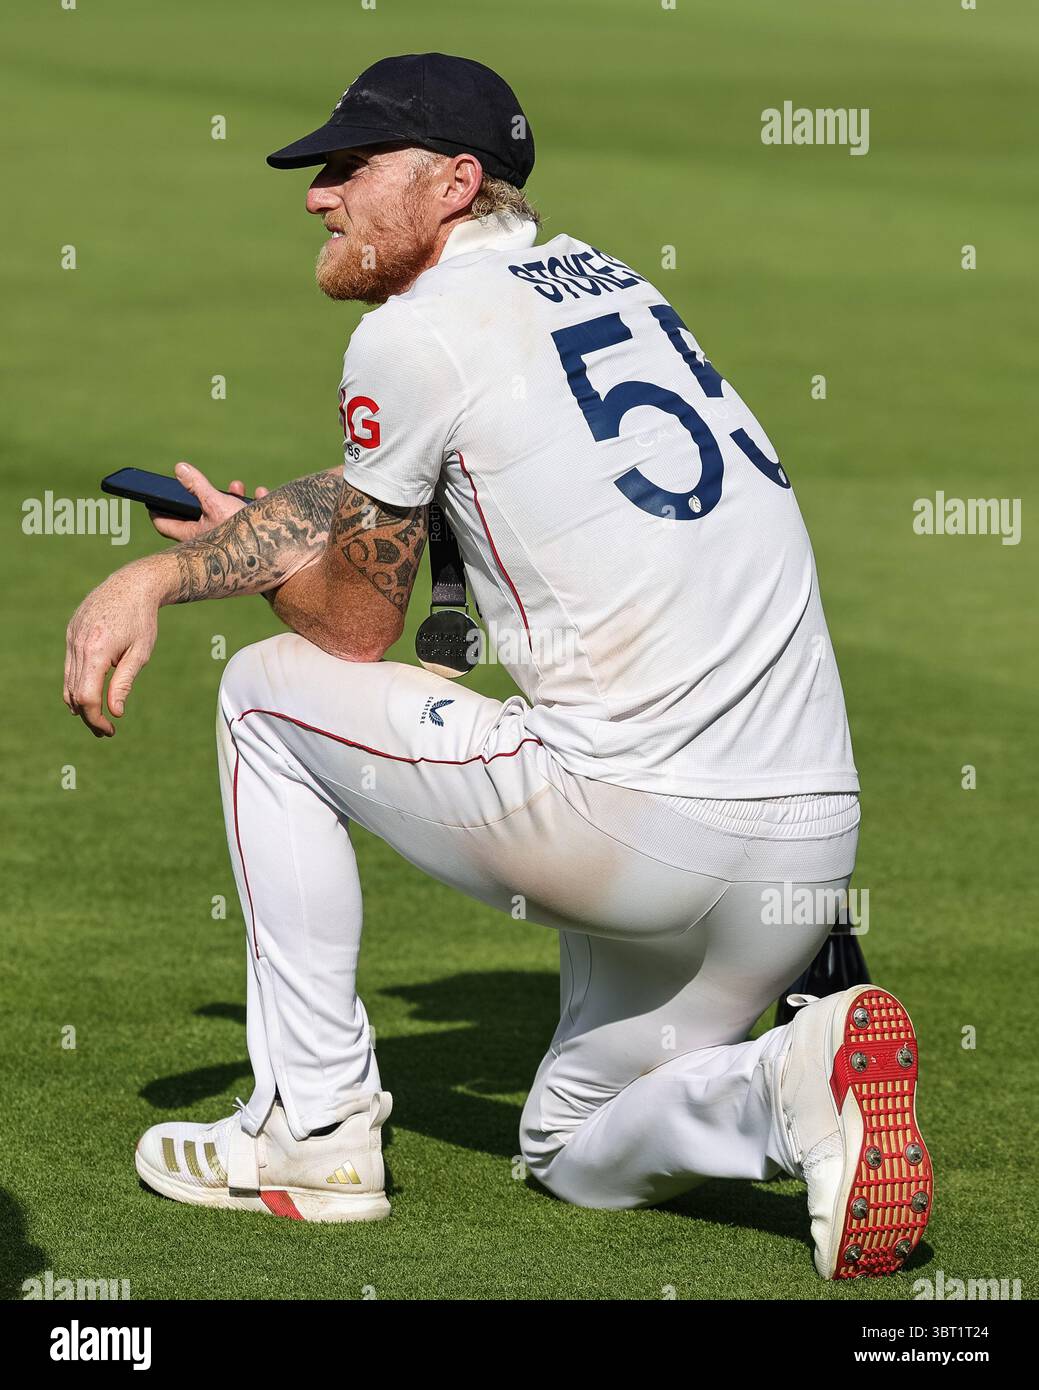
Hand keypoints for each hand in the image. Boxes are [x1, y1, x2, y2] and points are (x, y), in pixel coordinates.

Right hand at [64, 562, 162, 736]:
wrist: (133, 584)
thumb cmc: (143, 620)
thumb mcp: (139, 654)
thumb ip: (123, 684)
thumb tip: (114, 713)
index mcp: (96, 651)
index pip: (87, 697)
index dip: (96, 718)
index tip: (110, 730)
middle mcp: (78, 645)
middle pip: (74, 692)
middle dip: (88, 715)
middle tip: (105, 731)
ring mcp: (71, 637)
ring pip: (68, 680)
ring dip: (79, 702)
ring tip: (98, 716)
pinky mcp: (71, 632)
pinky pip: (69, 665)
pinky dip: (77, 682)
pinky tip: (89, 694)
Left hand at [149, 462, 269, 541]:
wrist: (273, 557)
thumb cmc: (240, 534)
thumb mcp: (217, 503)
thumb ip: (198, 486)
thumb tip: (179, 469)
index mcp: (194, 534)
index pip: (165, 524)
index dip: (156, 511)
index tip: (150, 501)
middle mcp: (208, 540)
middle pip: (196, 517)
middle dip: (203, 497)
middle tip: (201, 487)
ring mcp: (227, 542)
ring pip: (222, 516)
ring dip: (230, 498)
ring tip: (237, 486)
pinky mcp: (247, 540)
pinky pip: (244, 521)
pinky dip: (251, 506)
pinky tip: (260, 493)